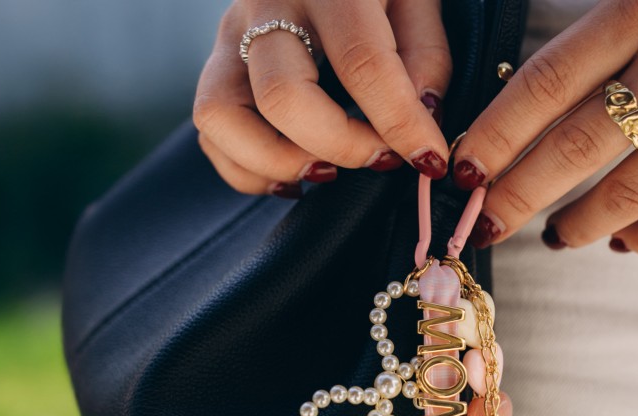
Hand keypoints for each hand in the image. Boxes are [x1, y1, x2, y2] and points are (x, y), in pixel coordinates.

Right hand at [193, 0, 451, 198]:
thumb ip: (425, 53)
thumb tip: (420, 114)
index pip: (362, 61)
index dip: (399, 121)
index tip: (428, 156)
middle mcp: (266, 5)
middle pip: (281, 94)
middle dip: (338, 145)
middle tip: (380, 159)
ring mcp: (229, 37)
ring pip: (222, 116)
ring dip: (278, 162)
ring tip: (327, 172)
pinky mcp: (215, 67)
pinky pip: (210, 134)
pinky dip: (249, 171)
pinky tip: (296, 176)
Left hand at [453, 0, 637, 255]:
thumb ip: (602, 41)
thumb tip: (523, 112)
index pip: (542, 84)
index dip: (491, 136)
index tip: (461, 172)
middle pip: (572, 149)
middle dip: (515, 196)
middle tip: (487, 223)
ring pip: (626, 195)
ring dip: (576, 226)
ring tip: (555, 234)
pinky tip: (623, 241)